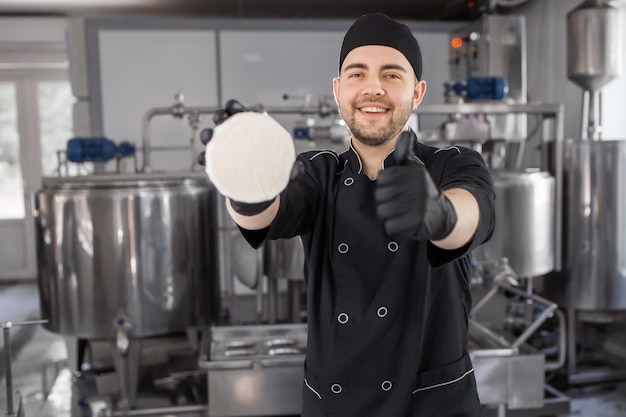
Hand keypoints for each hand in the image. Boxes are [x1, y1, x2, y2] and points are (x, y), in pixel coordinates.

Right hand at [199, 100, 302, 215]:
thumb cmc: (268, 175)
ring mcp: (223, 151)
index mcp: (249, 133)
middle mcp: (234, 139)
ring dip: (207, 134)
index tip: (233, 107)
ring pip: (210, 138)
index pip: (240, 114)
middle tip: (220, 118)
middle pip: (222, 121)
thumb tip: (298, 168)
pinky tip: (205, 159)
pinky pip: (206, 159)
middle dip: (218, 115)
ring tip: (210, 136)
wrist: (257, 195)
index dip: (234, 107)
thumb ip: (292, 170)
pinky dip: (203, 157)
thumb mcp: (282, 171)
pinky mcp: (216, 166)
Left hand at [375, 131, 456, 240]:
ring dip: (390, 214)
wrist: (442, 213)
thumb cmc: (423, 190)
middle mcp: (417, 186)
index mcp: (414, 172)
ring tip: (401, 211)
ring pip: (383, 211)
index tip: (397, 188)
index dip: (386, 185)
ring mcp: (417, 205)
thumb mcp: (415, 168)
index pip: (382, 178)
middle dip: (386, 200)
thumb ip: (404, 152)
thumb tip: (404, 133)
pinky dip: (395, 226)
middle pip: (380, 196)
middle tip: (399, 201)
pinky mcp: (416, 222)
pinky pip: (390, 226)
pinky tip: (404, 221)